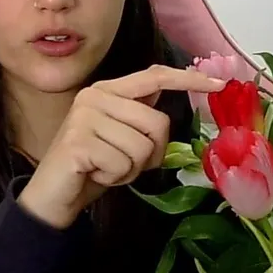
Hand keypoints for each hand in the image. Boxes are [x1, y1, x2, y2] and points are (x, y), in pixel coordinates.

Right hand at [17, 65, 224, 228]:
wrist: (53, 195)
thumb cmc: (93, 166)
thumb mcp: (123, 137)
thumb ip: (141, 115)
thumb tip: (171, 88)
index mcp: (109, 90)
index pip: (155, 76)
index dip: (188, 79)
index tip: (220, 83)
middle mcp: (95, 96)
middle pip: (157, 123)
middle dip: (150, 153)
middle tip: (123, 162)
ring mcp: (84, 117)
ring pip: (142, 147)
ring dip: (130, 168)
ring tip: (106, 168)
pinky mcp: (78, 142)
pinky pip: (122, 164)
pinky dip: (115, 178)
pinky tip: (95, 174)